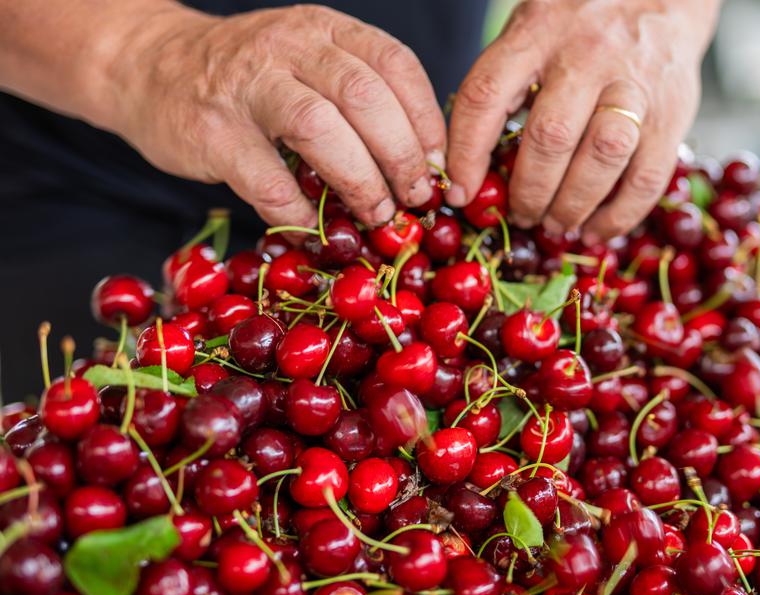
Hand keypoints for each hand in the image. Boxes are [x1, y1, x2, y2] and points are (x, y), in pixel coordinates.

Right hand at [105, 4, 445, 228]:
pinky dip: (300, 211)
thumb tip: (420, 167)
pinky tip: (314, 227)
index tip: (438, 166)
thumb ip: (357, 97)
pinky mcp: (211, 131)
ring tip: (376, 216)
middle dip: (401, 156)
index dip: (426, 121)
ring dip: (359, 182)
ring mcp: (246, 86)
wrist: (150, 66)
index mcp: (324, 29)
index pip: (395, 65)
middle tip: (415, 198)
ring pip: (320, 128)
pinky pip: (268, 180)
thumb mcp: (307, 62)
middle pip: (365, 97)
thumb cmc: (250, 78)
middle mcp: (288, 46)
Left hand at [446, 0, 718, 243]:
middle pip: (551, 136)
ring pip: (602, 157)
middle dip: (529, 191)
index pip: (486, 97)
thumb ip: (505, 87)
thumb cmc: (581, 25)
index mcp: (537, 32)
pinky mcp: (674, 111)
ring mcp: (635, 83)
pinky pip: (647, 176)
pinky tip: (596, 230)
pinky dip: (619, 215)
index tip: (460, 194)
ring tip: (556, 224)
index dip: (466, 154)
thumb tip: (474, 171)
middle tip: (521, 214)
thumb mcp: (532, 31)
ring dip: (573, 205)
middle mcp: (587, 54)